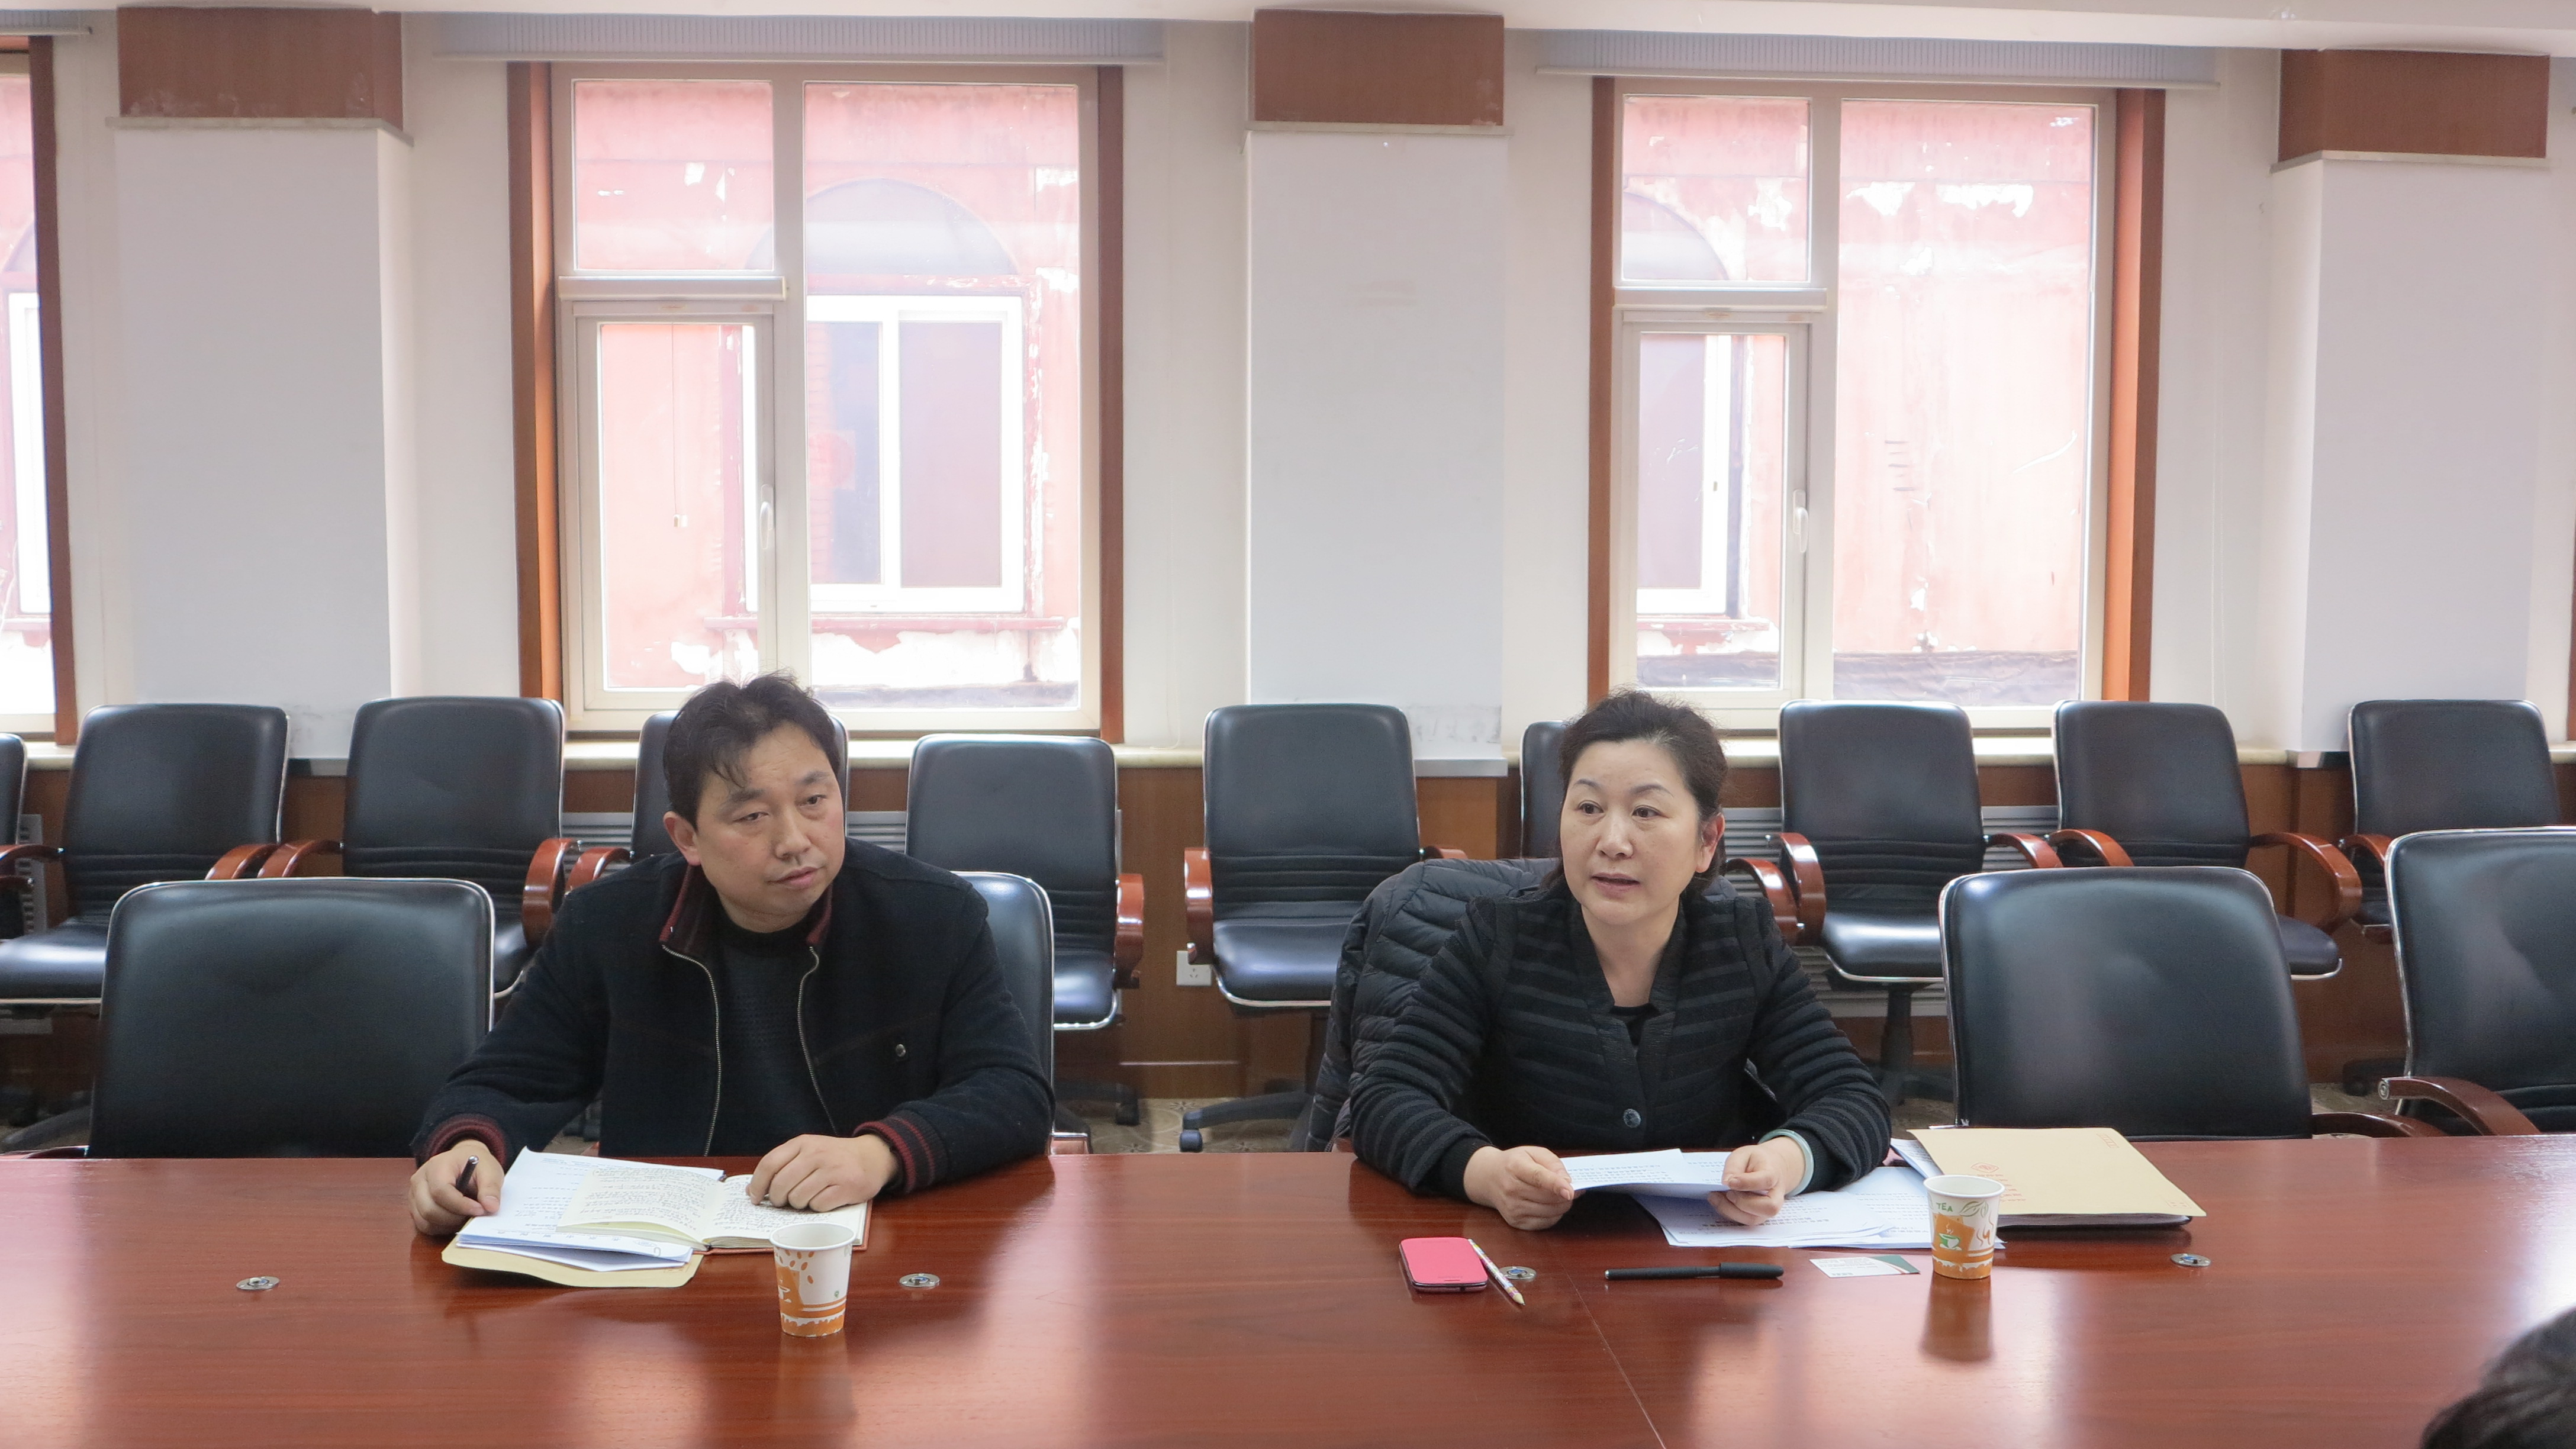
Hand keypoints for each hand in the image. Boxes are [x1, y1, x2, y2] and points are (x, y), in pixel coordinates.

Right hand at [408, 1139, 501, 1236]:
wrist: (463, 1163)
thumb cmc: (475, 1166)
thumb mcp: (490, 1170)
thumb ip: (490, 1188)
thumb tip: (491, 1207)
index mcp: (436, 1166)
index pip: (440, 1191)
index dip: (460, 1205)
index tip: (479, 1210)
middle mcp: (419, 1180)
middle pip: (429, 1209)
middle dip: (454, 1218)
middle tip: (473, 1215)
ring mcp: (414, 1195)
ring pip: (425, 1221)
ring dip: (448, 1225)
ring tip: (465, 1216)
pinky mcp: (415, 1207)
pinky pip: (424, 1226)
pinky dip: (441, 1228)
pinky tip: (455, 1219)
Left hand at [747, 1133, 899, 1212]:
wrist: (873, 1157)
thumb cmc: (835, 1157)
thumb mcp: (809, 1150)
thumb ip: (782, 1165)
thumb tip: (752, 1191)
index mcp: (803, 1143)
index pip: (770, 1164)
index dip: (758, 1184)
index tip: (755, 1198)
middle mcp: (817, 1154)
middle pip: (781, 1185)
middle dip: (778, 1199)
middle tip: (784, 1202)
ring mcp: (832, 1170)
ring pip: (798, 1198)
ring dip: (799, 1204)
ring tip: (809, 1197)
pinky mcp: (846, 1187)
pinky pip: (818, 1206)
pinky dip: (817, 1207)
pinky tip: (825, 1199)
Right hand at [1463, 1144, 1577, 1230]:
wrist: (1489, 1177)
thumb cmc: (1515, 1163)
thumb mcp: (1533, 1152)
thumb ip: (1553, 1163)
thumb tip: (1567, 1182)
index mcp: (1515, 1167)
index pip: (1537, 1177)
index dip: (1556, 1184)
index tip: (1570, 1191)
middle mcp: (1511, 1189)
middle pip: (1547, 1197)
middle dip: (1566, 1196)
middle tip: (1572, 1189)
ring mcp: (1512, 1207)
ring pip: (1549, 1212)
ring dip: (1562, 1206)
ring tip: (1562, 1196)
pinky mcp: (1515, 1221)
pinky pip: (1544, 1223)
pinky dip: (1554, 1215)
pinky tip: (1551, 1205)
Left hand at [1710, 1137, 1806, 1225]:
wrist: (1773, 1169)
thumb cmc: (1757, 1161)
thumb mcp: (1744, 1154)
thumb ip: (1734, 1166)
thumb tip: (1727, 1182)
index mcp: (1773, 1174)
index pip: (1765, 1181)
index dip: (1747, 1183)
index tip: (1730, 1182)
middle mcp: (1775, 1196)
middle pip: (1767, 1208)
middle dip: (1743, 1203)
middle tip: (1727, 1192)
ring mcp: (1768, 1209)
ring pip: (1754, 1219)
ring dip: (1731, 1211)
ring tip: (1715, 1197)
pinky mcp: (1758, 1216)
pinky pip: (1744, 1221)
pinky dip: (1729, 1213)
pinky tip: (1718, 1202)